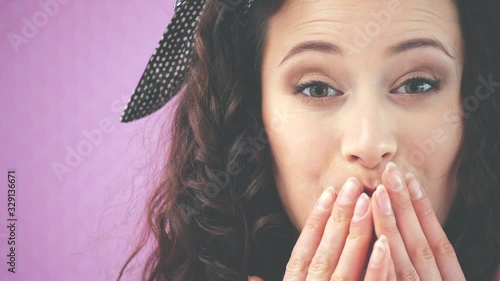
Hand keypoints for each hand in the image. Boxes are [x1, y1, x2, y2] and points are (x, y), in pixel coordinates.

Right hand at [278, 178, 390, 279]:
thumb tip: (260, 271)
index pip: (302, 250)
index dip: (315, 220)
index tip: (329, 192)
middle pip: (325, 251)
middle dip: (339, 216)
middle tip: (353, 185)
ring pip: (345, 266)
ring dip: (356, 233)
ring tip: (367, 202)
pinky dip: (375, 268)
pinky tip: (383, 244)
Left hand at [371, 162, 465, 279]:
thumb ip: (468, 272)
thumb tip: (499, 256)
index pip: (439, 243)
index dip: (425, 210)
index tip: (411, 179)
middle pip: (419, 244)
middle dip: (404, 206)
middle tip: (390, 172)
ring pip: (403, 262)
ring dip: (390, 226)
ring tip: (378, 193)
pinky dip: (386, 267)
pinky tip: (380, 242)